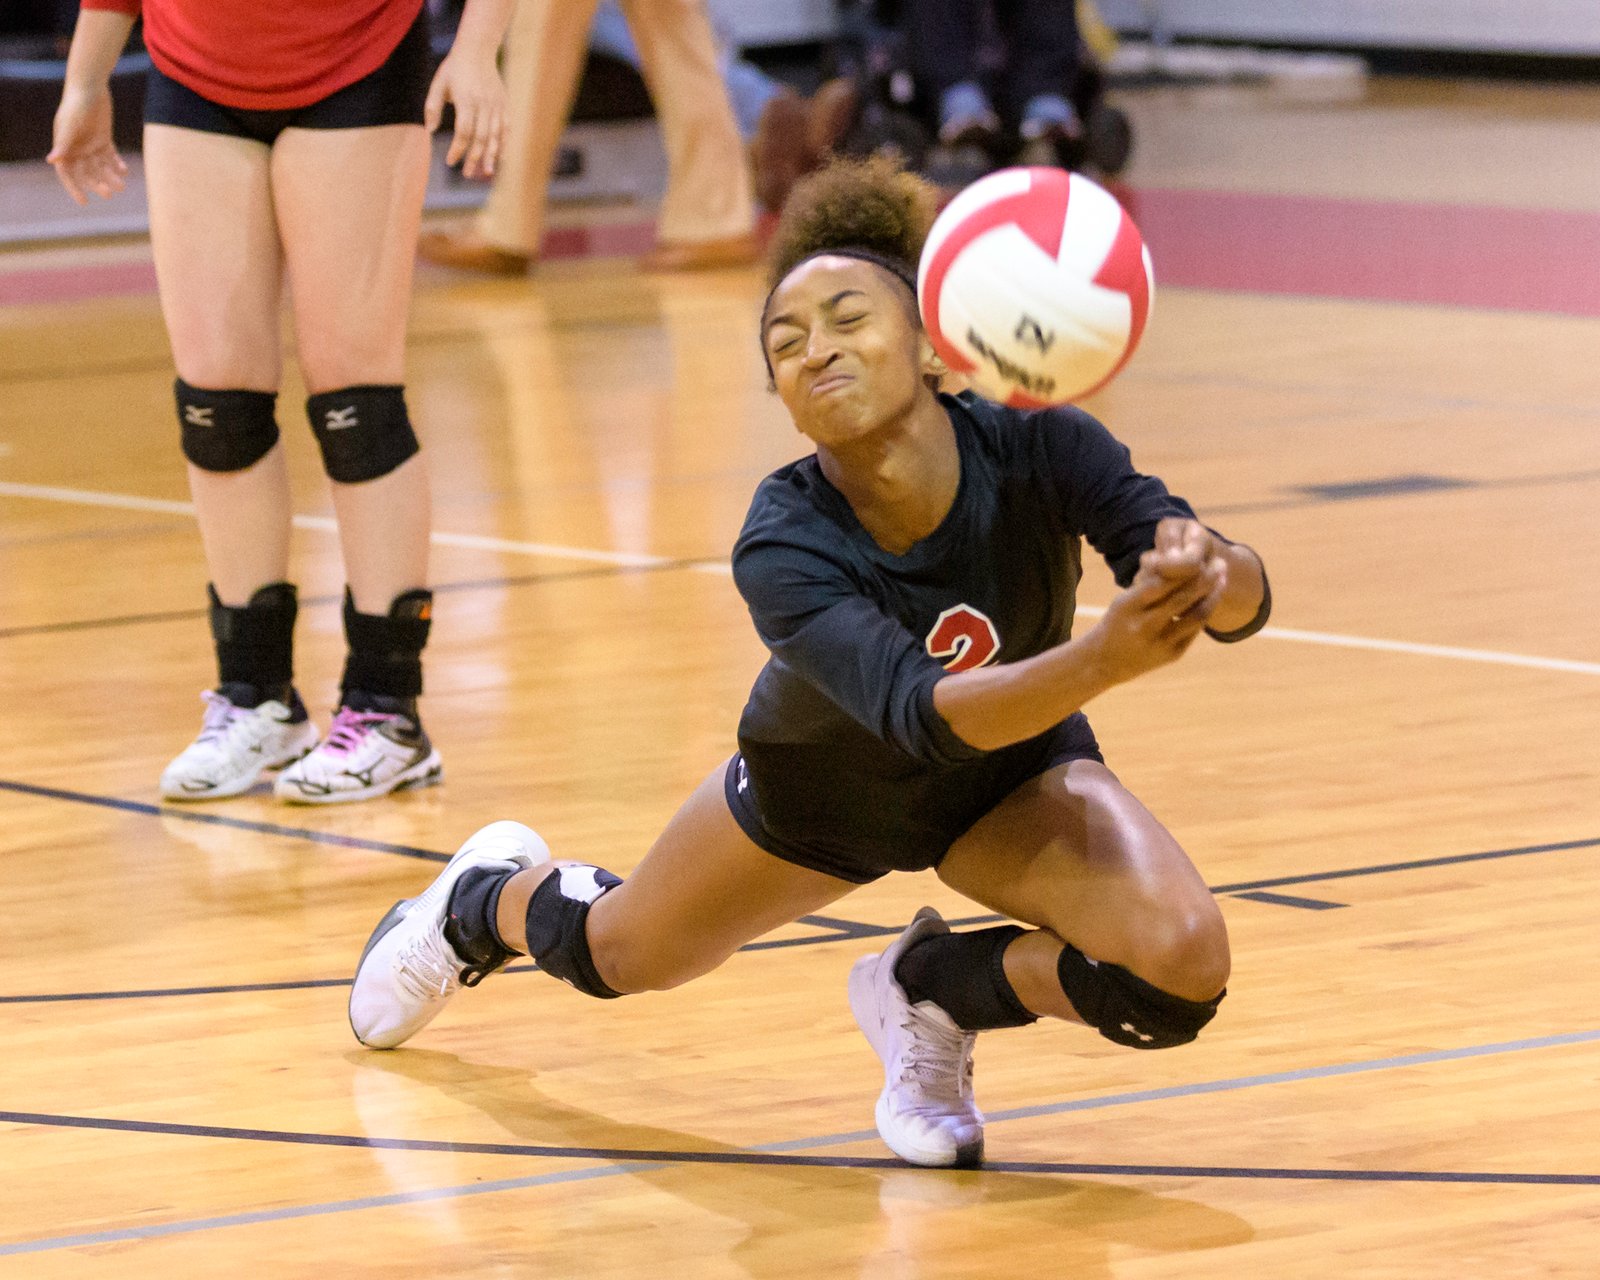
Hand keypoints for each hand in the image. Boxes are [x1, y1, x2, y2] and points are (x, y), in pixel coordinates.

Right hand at [48, 84, 127, 205]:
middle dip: (97, 184)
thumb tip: (51, 161)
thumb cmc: (76, 105)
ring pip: (101, 167)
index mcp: (64, 147)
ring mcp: (90, 144)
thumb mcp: (69, 125)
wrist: (90, 87)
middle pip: (87, 173)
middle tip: (110, 192)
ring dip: (110, 177)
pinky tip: (124, 171)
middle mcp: (76, 148)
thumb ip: (62, 144)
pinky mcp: (103, 138)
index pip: (67, 173)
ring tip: (122, 186)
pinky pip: (111, 156)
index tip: (84, 202)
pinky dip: (117, 164)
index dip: (74, 188)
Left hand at [424, 48, 506, 179]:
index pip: (464, 132)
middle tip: (467, 174)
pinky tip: (500, 158)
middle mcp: (484, 104)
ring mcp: (496, 105)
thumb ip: (432, 107)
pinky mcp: (504, 105)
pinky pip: (506, 128)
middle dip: (474, 158)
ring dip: (491, 156)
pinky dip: (503, 144)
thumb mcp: (438, 84)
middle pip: (481, 138)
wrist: (478, 49)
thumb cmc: (454, 68)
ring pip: (495, 136)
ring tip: (486, 173)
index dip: (457, 149)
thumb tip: (429, 131)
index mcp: (466, 100)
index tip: (450, 161)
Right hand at [1088, 519, 1228, 684]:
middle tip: (1220, 563)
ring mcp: (1160, 643)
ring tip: (1223, 579)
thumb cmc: (1118, 622)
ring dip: (1213, 595)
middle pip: (1182, 598)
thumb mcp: (1123, 601)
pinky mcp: (1172, 655)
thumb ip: (1147, 584)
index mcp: (1128, 606)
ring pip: (1195, 615)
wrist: (1106, 662)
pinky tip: (1213, 598)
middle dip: (1205, 578)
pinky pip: (1195, 630)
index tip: (1199, 556)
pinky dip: (1206, 612)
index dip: (1183, 569)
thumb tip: (1177, 558)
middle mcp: (1144, 625)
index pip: (1161, 582)